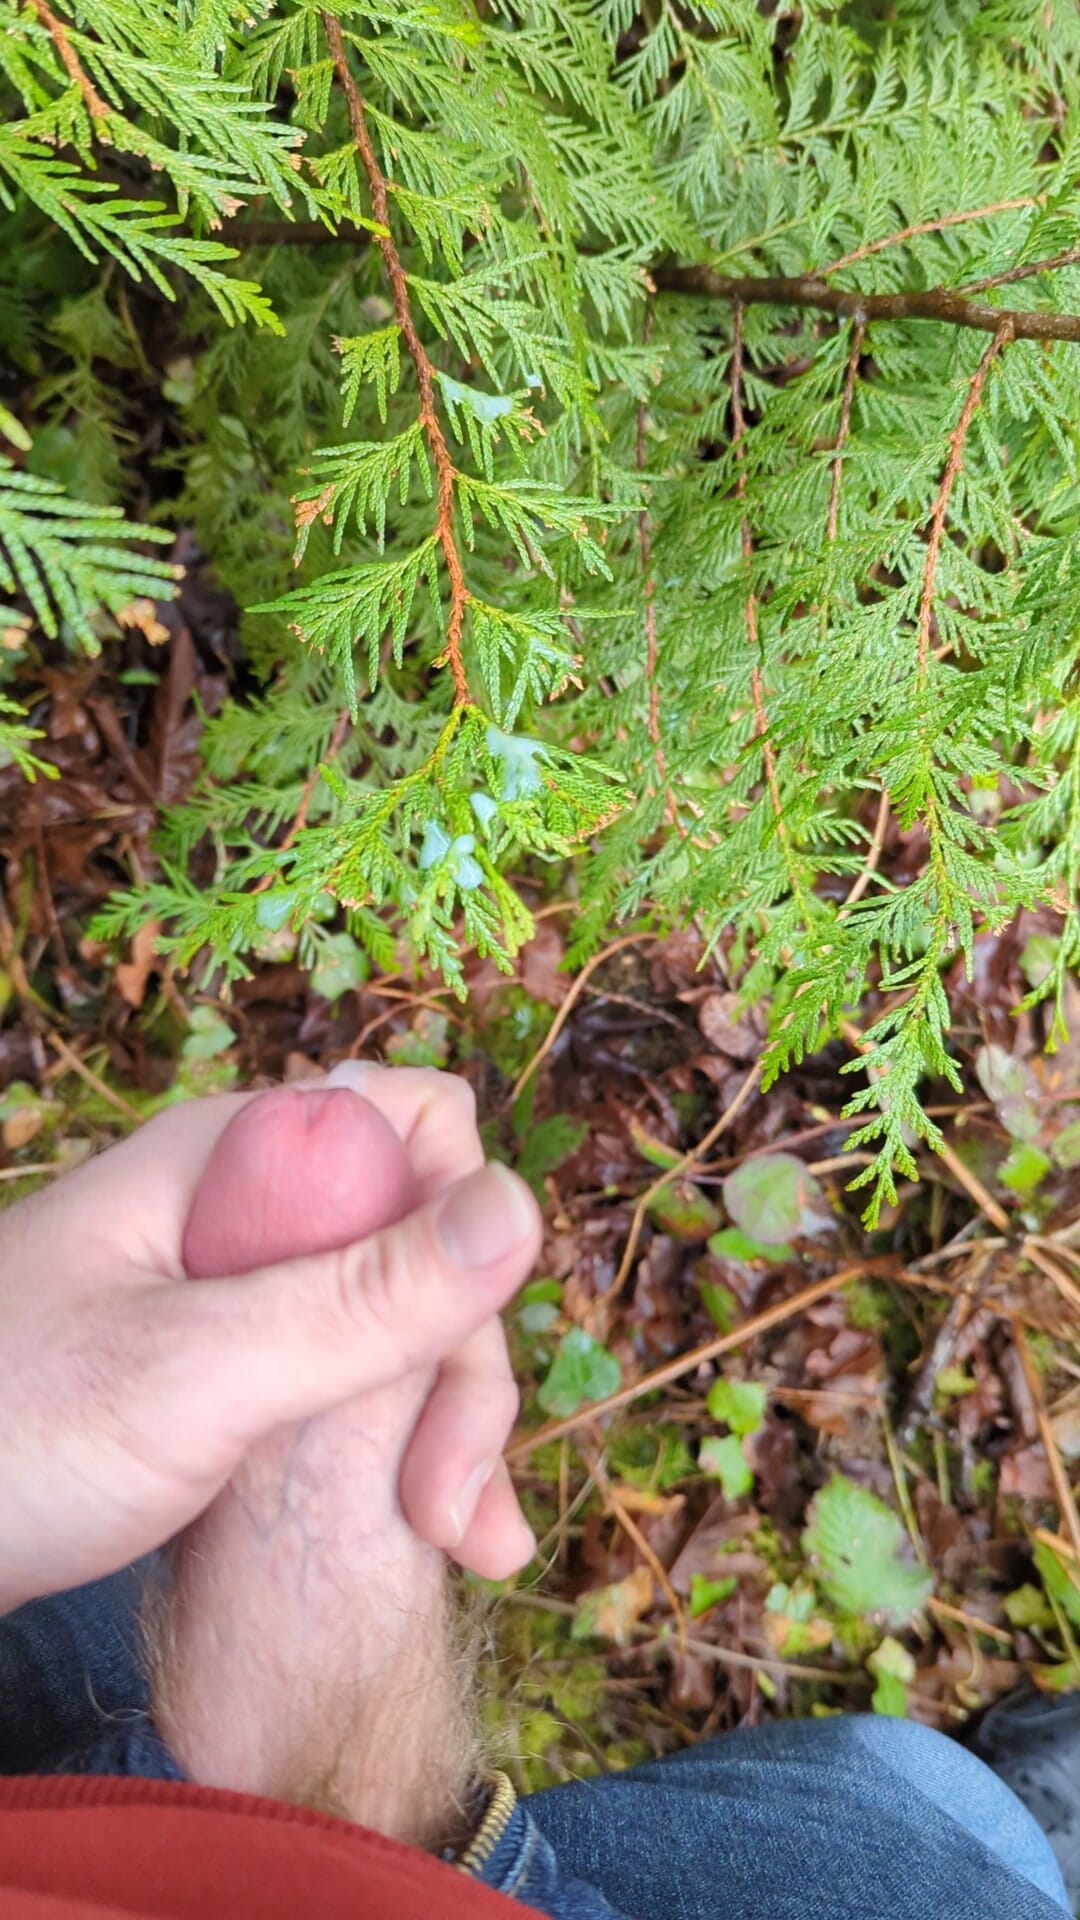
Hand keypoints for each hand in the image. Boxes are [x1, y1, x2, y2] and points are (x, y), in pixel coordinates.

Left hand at [0, 1067, 539, 1615]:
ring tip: (465, 1545)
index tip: (453, 1351)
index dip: (466, 1221)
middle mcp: (253, 1205)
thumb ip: (359, 1297)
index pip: (419, 1126)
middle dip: (462, 1363)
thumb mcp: (197, 1374)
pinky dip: (402, 1448)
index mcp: (236, 1155)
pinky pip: (352, 1378)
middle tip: (457, 1511)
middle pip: (426, 1236)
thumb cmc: (9, 1440)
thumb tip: (523, 1203)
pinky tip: (435, 1532)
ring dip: (448, 1422)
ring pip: (402, 1318)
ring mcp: (245, 1289)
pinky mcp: (235, 1366)